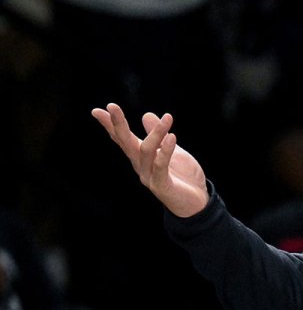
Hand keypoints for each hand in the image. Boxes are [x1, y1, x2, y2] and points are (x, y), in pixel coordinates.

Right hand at [91, 104, 208, 217]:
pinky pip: (161, 166)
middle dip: (118, 124)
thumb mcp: (172, 149)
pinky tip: (172, 137)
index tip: (97, 110)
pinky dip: (165, 151)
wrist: (197, 202)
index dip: (111, 125)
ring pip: (147, 151)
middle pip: (125, 143)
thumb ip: (159, 135)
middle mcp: (140, 166)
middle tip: (111, 106)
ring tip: (168, 118)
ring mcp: (148, 176)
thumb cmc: (183, 176)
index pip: (122, 138)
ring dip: (157, 133)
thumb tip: (146, 114)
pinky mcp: (161, 186)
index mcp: (141, 156)